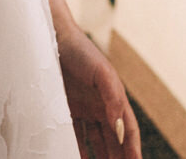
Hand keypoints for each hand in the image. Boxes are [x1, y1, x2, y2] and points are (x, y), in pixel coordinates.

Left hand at [59, 32, 140, 158]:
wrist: (52, 37)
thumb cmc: (80, 51)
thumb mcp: (101, 71)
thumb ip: (113, 97)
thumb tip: (120, 128)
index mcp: (115, 98)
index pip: (128, 130)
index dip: (133, 149)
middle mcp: (102, 107)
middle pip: (114, 140)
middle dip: (118, 158)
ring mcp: (84, 109)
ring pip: (96, 141)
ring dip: (100, 157)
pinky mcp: (67, 109)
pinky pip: (75, 135)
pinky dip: (78, 149)